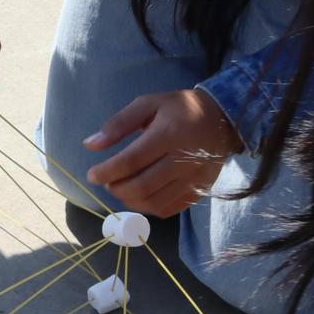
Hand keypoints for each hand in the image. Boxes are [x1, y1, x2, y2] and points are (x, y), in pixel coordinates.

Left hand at [85, 89, 241, 217]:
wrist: (223, 119)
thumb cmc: (180, 109)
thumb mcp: (149, 104)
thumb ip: (118, 124)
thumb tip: (90, 145)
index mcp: (168, 134)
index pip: (131, 161)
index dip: (106, 172)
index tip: (92, 175)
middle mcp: (183, 160)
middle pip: (141, 186)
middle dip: (116, 188)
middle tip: (107, 182)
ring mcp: (194, 179)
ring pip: (154, 202)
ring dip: (129, 200)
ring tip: (120, 188)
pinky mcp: (199, 191)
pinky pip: (168, 209)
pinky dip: (147, 207)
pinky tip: (139, 196)